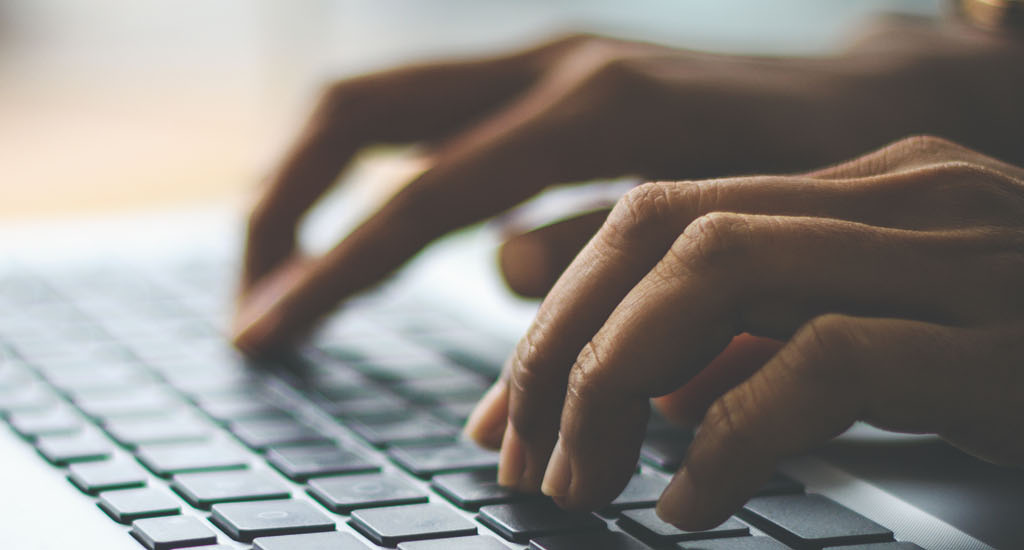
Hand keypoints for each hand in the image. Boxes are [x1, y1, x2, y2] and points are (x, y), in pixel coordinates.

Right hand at [232, 17, 1022, 354]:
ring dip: (306, 187)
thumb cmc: (822, 168)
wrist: (881, 89)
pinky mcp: (541, 73)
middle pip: (354, 112)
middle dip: (278, 207)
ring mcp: (539, 57)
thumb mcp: (731, 226)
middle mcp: (547, 63)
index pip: (418, 199)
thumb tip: (498, 271)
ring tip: (278, 276)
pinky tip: (355, 237)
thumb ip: (606, 250)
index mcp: (593, 110)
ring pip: (374, 103)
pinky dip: (365, 176)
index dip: (331, 274)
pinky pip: (419, 116)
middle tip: (251, 302)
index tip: (266, 335)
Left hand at [465, 135, 1023, 529]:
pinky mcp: (1007, 344)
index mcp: (872, 191)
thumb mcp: (889, 361)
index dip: (558, 312)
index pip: (659, 215)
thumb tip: (650, 401)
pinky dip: (731, 432)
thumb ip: (771, 354)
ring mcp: (967, 257)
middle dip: (562, 346)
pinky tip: (688, 506)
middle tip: (519, 457)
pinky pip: (824, 361)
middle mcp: (911, 196)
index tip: (504, 413)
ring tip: (580, 481)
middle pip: (662, 229)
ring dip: (616, 380)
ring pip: (718, 268)